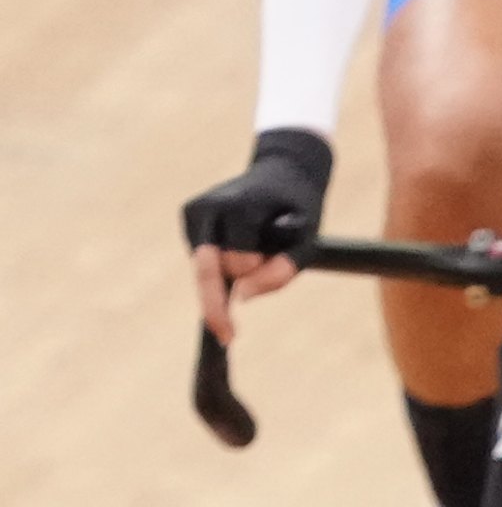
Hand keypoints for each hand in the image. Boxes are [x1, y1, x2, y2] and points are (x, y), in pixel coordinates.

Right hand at [182, 127, 332, 342]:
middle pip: (207, 270)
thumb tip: (242, 298)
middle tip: (228, 333)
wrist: (281, 172)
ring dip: (226, 280)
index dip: (254, 278)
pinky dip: (220, 270)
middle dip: (219, 299)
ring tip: (255, 257)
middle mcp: (208, 206)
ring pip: (203, 269)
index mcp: (239, 205)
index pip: (238, 261)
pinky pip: (202, 262)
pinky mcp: (189, 217)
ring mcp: (194, 211)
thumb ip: (282, 272)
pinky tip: (238, 253)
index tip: (239, 324)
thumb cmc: (298, 209)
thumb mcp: (307, 241)